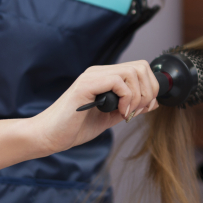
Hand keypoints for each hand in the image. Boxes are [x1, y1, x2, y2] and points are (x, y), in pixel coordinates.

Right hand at [27, 60, 159, 156]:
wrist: (48, 136)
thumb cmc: (74, 127)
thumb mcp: (111, 116)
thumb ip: (130, 107)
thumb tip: (153, 102)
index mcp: (105, 77)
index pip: (140, 69)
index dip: (150, 87)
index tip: (145, 108)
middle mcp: (99, 72)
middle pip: (140, 67)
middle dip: (148, 91)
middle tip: (138, 110)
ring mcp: (92, 76)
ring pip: (132, 72)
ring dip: (137, 96)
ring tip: (126, 113)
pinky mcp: (85, 85)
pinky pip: (117, 81)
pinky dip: (126, 98)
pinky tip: (118, 112)